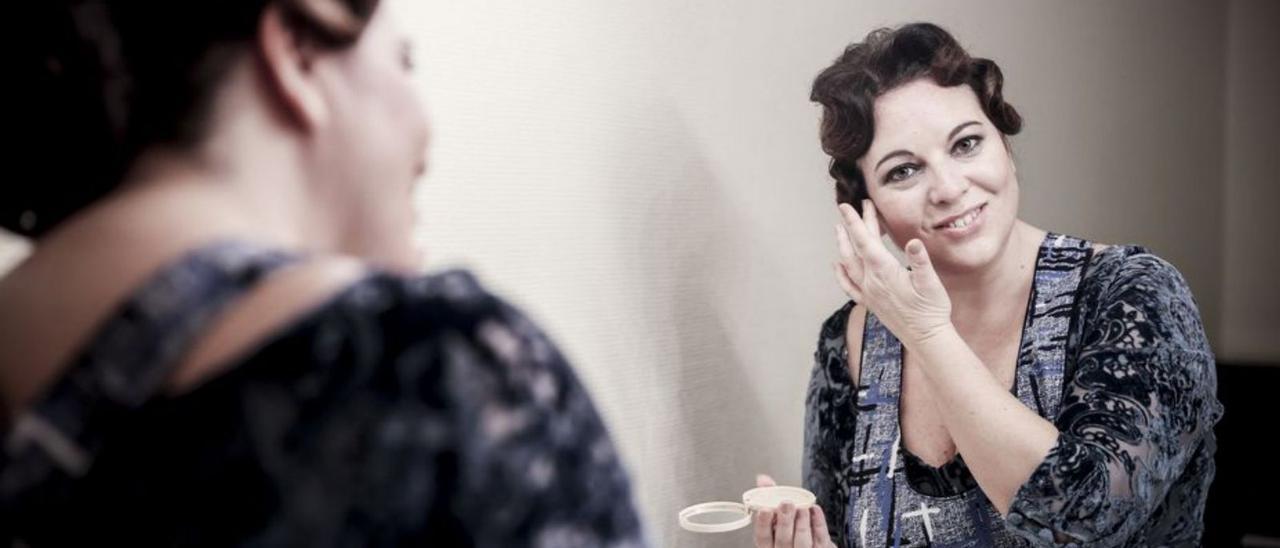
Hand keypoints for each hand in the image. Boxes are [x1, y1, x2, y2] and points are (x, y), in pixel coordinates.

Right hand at [752, 475, 835, 547]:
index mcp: (769, 545)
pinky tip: (815, 509)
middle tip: (786, 504)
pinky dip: (818, 522)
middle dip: (785, 520)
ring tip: (802, 507)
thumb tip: (763, 480)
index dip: (763, 524)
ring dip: (801, 522)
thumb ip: (770, 497)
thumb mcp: (777, 516)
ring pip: (801, 541)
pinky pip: (820, 538)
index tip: (765, 509)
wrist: (812, 546)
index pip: (762, 537)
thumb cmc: (790, 531)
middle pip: (783, 540)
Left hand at [834, 200, 952, 347]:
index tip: (845, 206)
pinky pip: (848, 286)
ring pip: (848, 264)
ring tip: (838, 230)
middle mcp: (871, 281)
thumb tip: (914, 243)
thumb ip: (920, 261)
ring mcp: (868, 293)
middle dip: (853, 227)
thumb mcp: (930, 282)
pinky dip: (840, 273)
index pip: (865, 241)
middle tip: (851, 208)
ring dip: (843, 246)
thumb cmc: (931, 309)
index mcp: (884, 271)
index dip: (855, 222)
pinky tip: (837, 266)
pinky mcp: (870, 303)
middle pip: (857, 248)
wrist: (926, 338)